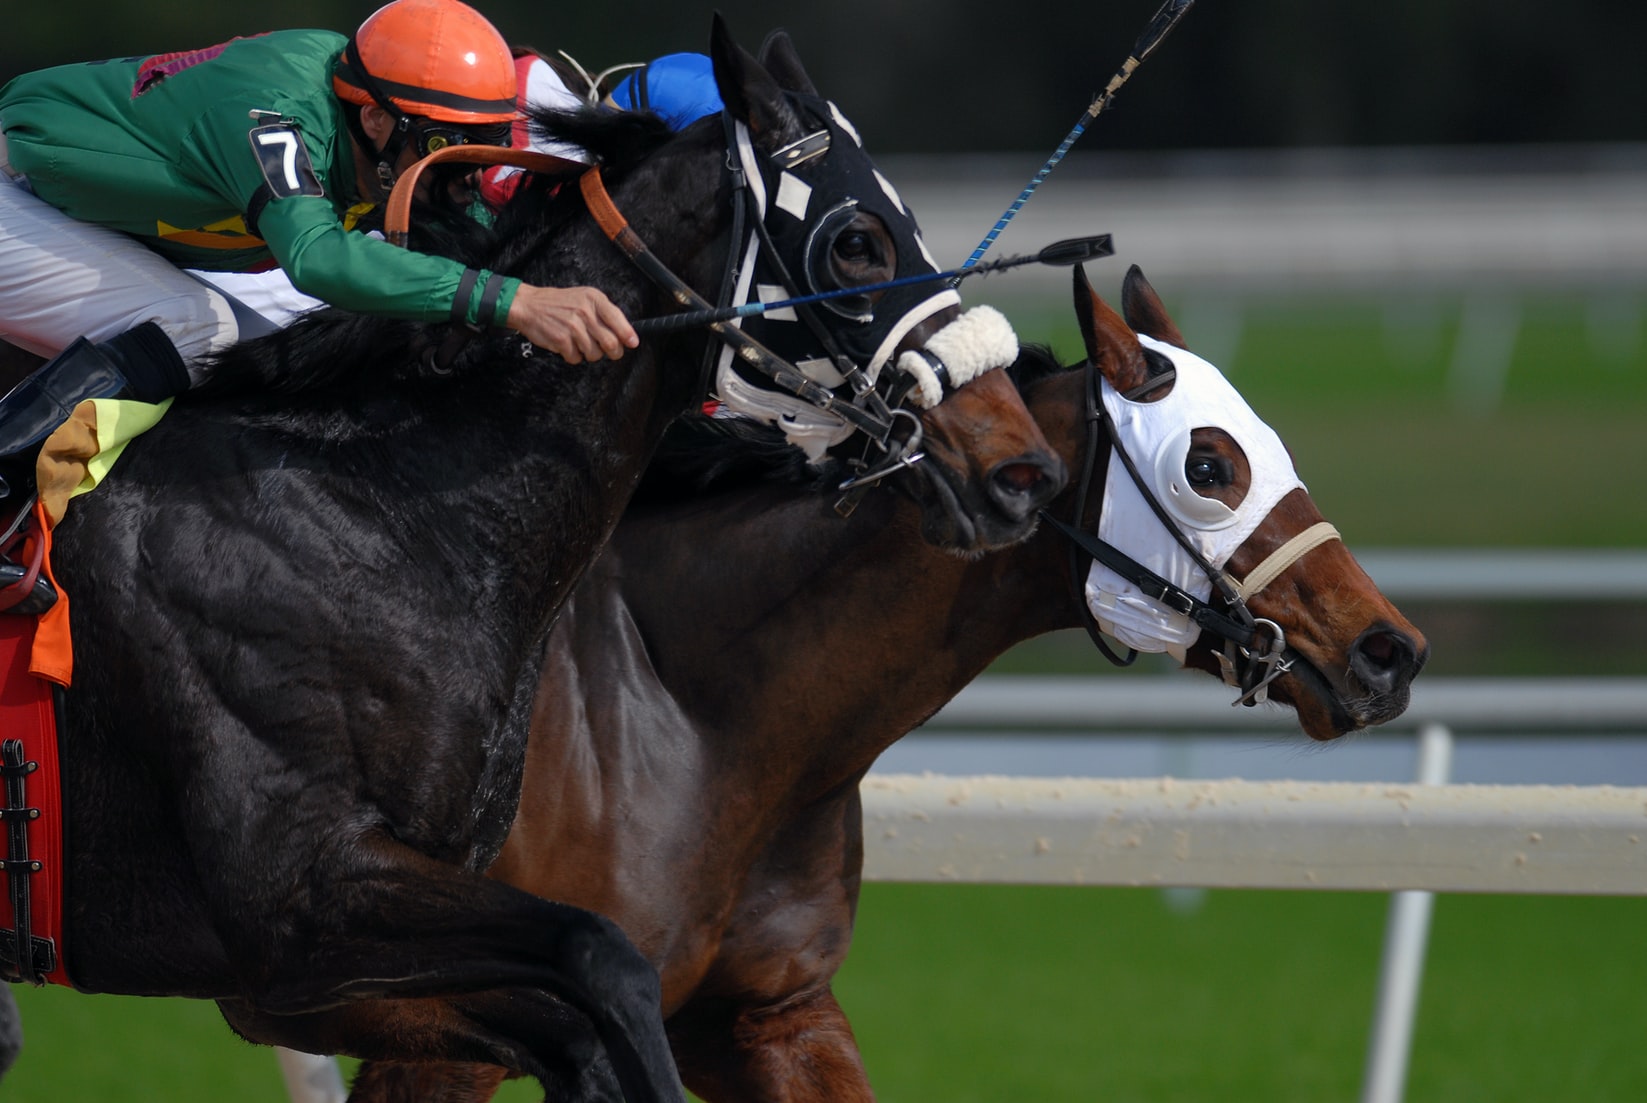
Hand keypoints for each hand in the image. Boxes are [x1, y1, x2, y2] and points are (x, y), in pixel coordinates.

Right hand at [506, 284, 637, 363]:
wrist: (529, 305)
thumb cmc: (559, 303)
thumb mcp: (585, 298)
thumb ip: (604, 313)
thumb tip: (626, 334)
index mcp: (594, 299)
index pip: (619, 321)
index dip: (628, 336)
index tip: (632, 343)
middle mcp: (585, 312)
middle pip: (611, 343)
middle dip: (613, 352)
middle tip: (609, 351)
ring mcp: (573, 327)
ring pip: (595, 354)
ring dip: (589, 354)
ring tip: (580, 342)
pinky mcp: (561, 340)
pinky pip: (577, 359)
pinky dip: (573, 356)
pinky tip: (567, 345)